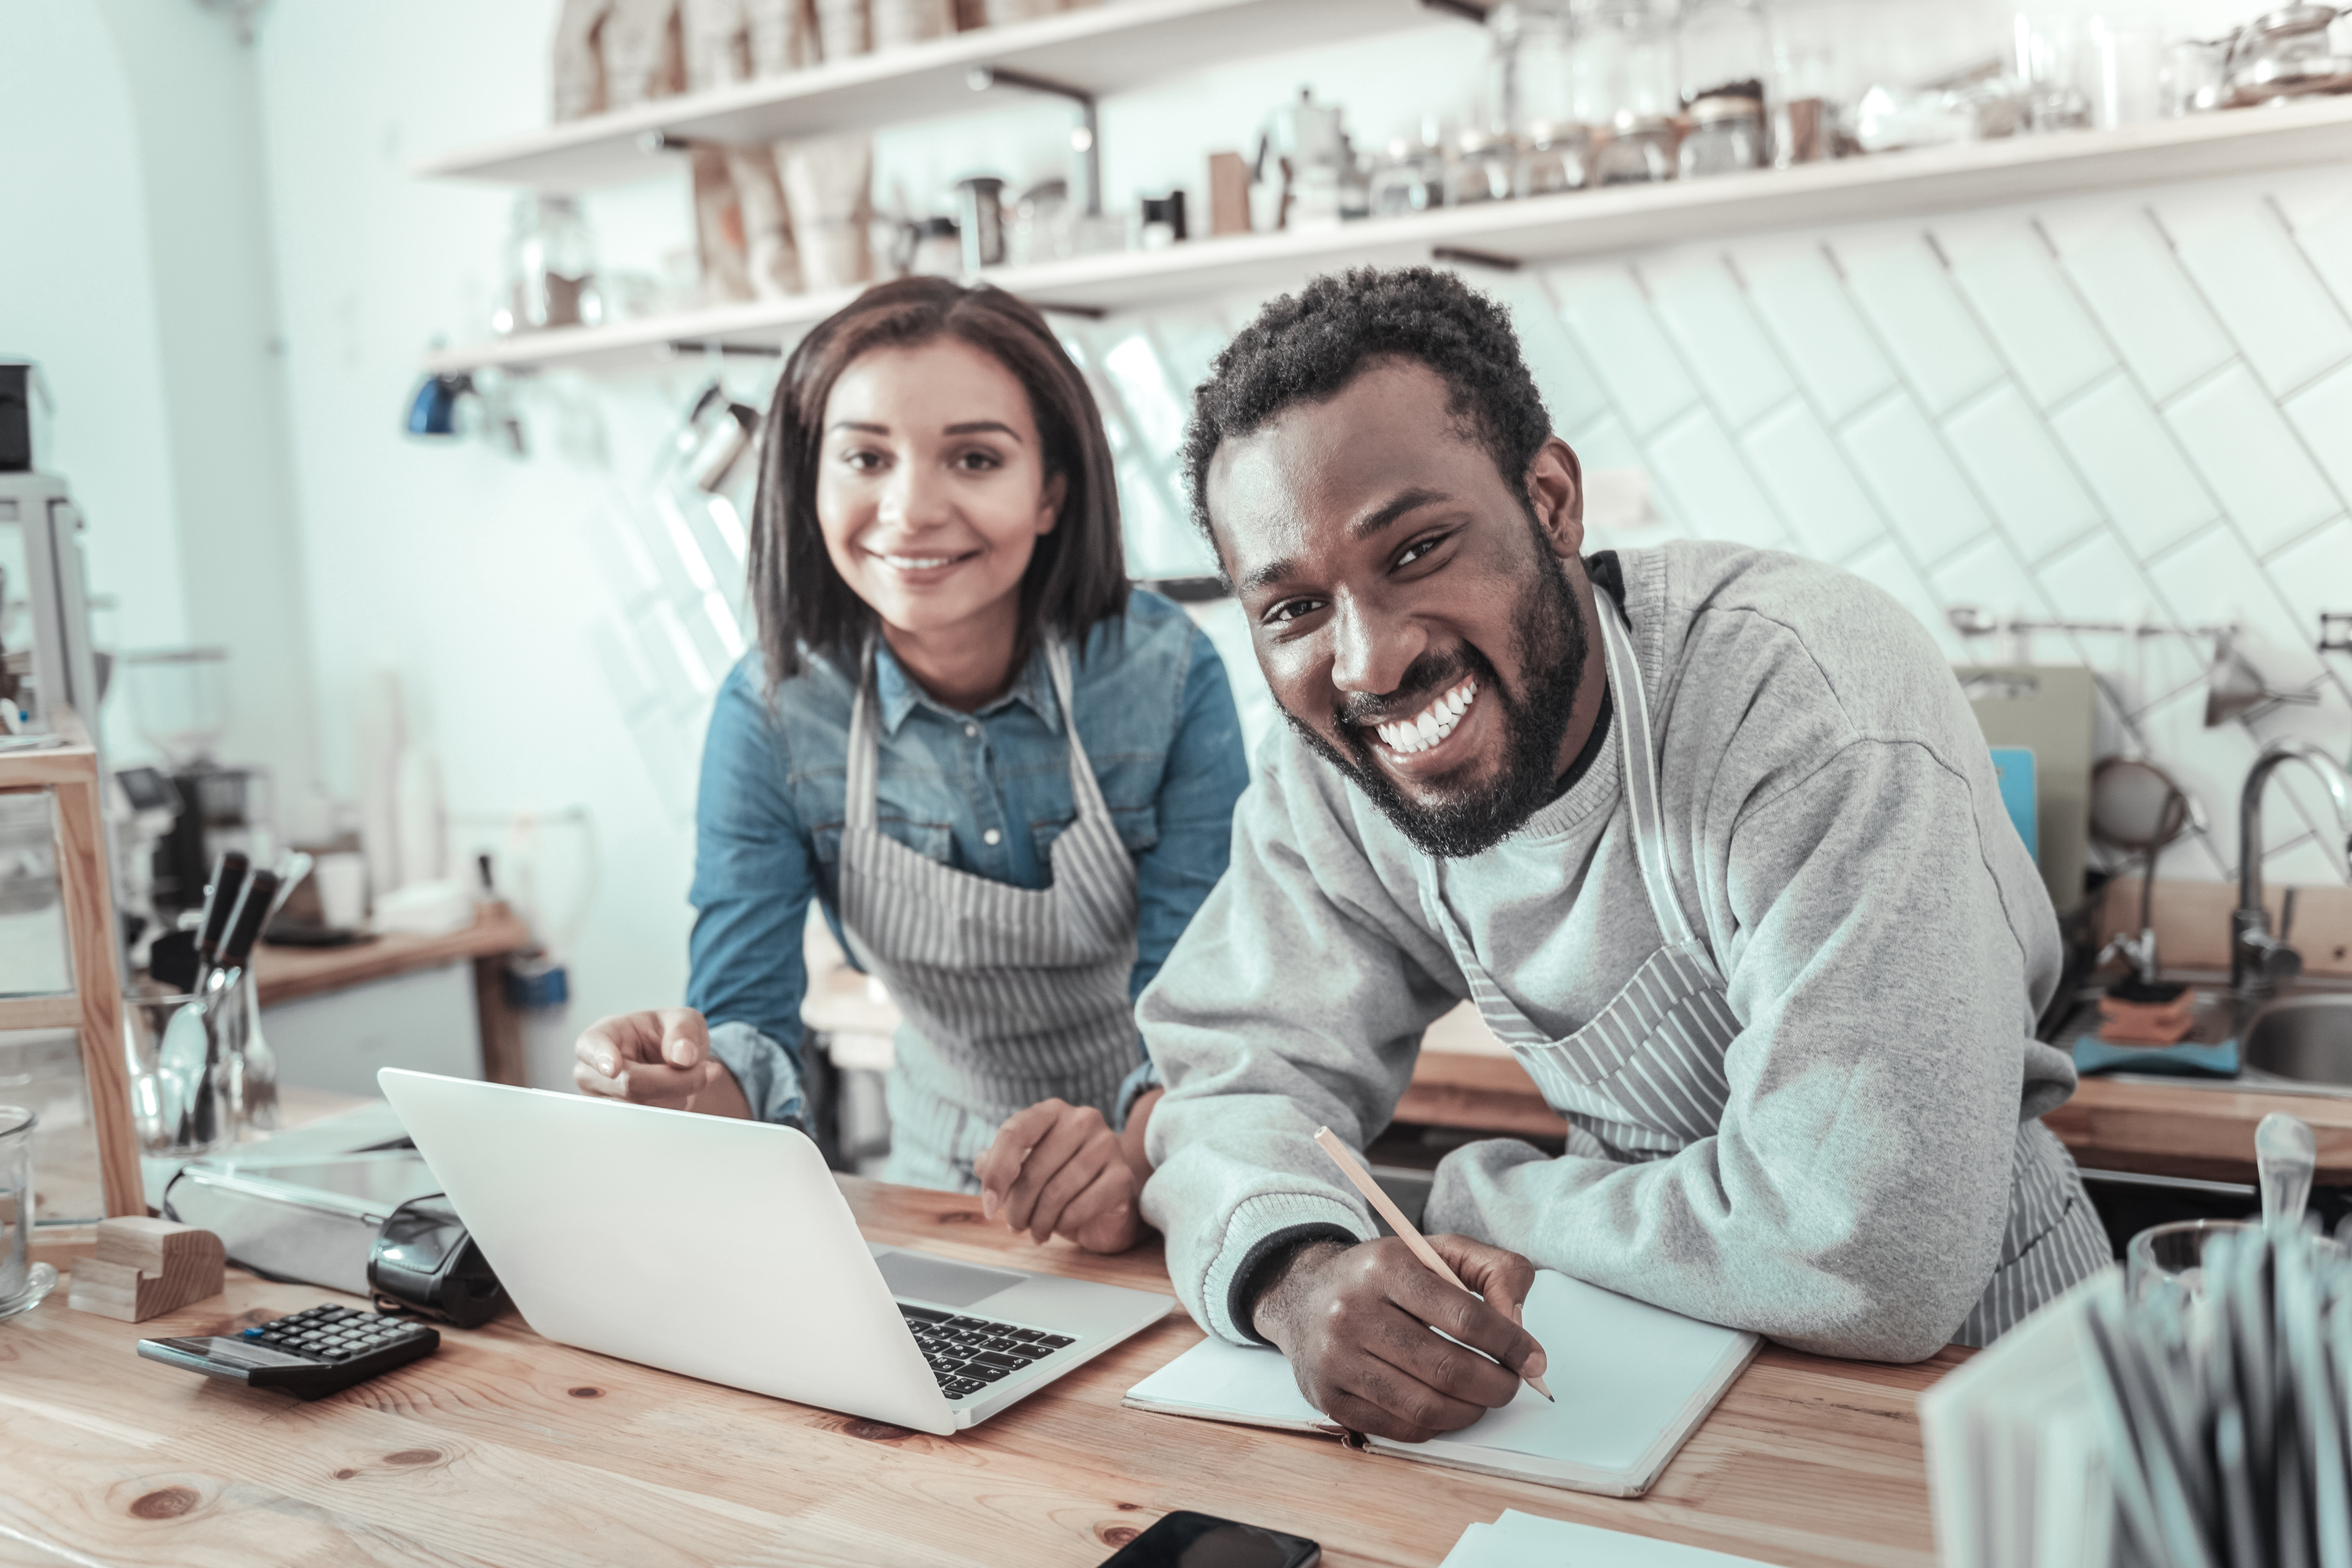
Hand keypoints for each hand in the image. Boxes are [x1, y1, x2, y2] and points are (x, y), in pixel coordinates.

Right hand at [573, 1009, 747, 1116]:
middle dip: (675, 1081)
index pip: (592, 1046)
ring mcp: (600, 1101)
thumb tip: (682, 1056)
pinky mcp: (615, 1124)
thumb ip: (684, 1031)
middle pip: (629, 1085)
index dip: (602, 1057)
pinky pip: (646, 1127)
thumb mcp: (684, 1020)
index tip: (613, 1067)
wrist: (673, 1062)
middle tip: (707, 1071)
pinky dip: (670, 1114)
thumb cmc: (669, 1036)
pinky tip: (676, 1097)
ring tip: (686, 1079)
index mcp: (603, 1034)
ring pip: (641, 1111)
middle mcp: (593, 1070)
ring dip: (675, 1098)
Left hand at [973, 1099, 1140, 1252]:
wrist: (1105, 1204)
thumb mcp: (1023, 1169)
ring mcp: (1107, 1144)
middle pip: (1033, 1169)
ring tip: (1036, 1230)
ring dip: (1039, 1221)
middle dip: (1017, 1207)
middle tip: (1015, 1225)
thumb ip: (996, 1163)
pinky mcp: (1121, 1175)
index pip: (1014, 1132)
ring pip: (1056, 1192)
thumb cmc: (1059, 1181)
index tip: (988, 1205)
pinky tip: (1060, 1227)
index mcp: (1052, 1111)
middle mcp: (1082, 1120)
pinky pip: (1081, 1206)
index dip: (996, 1172)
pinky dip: (1063, 1224)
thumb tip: (983, 1165)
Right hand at [1249, 1234, 1543, 1443]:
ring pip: (1425, 1407)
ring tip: (1482, 1398)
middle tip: (1511, 1384)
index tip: (1533, 1358)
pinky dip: (1435, 1425)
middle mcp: (1353, 1312)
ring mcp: (1336, 1359)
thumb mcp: (1438, 1251)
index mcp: (1386, 1267)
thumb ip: (1494, 1272)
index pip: (1465, 1317)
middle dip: (1497, 1385)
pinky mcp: (1328, 1397)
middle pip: (1448, 1369)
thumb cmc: (1383, 1275)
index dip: (1511, 1344)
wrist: (1303, 1294)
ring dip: (1470, 1411)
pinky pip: (1399, 1428)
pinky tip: (1444, 1406)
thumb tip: (1519, 1325)